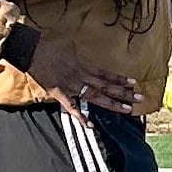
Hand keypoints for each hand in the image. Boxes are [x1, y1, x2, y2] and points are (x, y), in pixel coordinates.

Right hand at [0, 24, 151, 115]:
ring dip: (112, 103)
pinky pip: (71, 106)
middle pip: (106, 86)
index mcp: (83, 65)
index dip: (120, 79)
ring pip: (95, 96)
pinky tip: (89, 124)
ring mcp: (71, 85)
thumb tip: (82, 57)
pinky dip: (80, 116)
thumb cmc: (47, 47)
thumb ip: (77, 55)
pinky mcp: (59, 92)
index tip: (134, 83)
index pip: (106, 74)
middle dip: (124, 93)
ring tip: (126, 110)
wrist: (31, 51)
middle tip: (140, 98)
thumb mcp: (67, 47)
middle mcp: (80, 76)